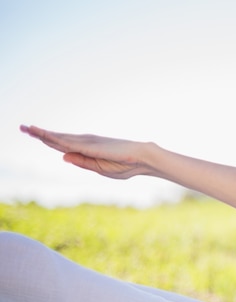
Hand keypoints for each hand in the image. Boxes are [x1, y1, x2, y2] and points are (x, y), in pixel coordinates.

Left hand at [20, 125, 151, 179]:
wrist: (144, 159)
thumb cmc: (127, 165)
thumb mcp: (101, 169)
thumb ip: (83, 162)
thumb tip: (62, 156)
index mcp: (88, 150)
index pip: (63, 145)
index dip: (47, 139)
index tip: (32, 133)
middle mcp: (86, 143)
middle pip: (59, 138)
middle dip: (40, 134)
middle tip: (23, 127)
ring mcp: (90, 142)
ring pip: (61, 138)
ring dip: (44, 134)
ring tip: (27, 129)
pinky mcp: (93, 146)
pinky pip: (71, 143)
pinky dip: (56, 139)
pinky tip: (44, 136)